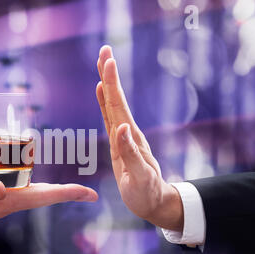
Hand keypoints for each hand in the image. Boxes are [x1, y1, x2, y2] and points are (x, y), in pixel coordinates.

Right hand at [0, 176, 97, 238]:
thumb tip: (1, 188)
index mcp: (0, 203)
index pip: (41, 198)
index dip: (67, 194)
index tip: (90, 194)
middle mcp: (3, 203)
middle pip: (41, 196)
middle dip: (65, 192)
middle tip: (87, 190)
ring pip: (30, 191)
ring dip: (50, 188)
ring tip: (67, 185)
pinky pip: (14, 186)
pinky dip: (27, 178)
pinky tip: (27, 171)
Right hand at [96, 45, 182, 231]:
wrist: (153, 202)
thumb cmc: (146, 193)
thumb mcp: (139, 177)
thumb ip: (130, 154)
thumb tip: (121, 128)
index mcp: (131, 138)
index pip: (118, 106)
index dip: (111, 84)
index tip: (107, 61)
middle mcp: (127, 133)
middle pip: (116, 99)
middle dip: (109, 75)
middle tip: (104, 51)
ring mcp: (123, 137)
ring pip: (113, 105)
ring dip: (107, 84)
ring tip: (102, 64)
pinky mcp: (118, 144)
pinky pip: (110, 118)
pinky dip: (104, 103)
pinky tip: (101, 92)